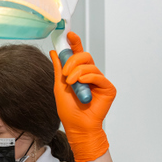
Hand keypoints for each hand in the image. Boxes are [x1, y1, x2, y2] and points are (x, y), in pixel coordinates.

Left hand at [50, 32, 115, 161]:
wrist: (77, 126)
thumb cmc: (69, 111)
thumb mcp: (59, 86)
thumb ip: (58, 69)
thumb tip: (53, 52)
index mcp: (79, 74)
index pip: (78, 54)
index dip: (75, 43)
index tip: (69, 34)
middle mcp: (90, 75)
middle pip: (85, 56)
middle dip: (73, 60)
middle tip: (65, 73)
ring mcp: (100, 81)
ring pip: (90, 66)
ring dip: (77, 72)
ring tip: (71, 83)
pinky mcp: (108, 88)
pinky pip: (98, 76)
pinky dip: (88, 78)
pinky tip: (81, 85)